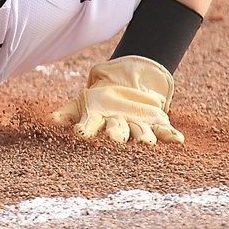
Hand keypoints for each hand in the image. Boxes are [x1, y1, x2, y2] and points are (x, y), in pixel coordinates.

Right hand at [51, 55, 183, 143]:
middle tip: (115, 139)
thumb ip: (67, 113)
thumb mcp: (82, 102)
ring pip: (140, 135)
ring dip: (143, 139)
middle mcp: (117, 130)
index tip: (80, 134)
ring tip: (147, 143)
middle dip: (117, 136)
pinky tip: (178, 140)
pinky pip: (163, 131)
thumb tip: (51, 121)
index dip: (85, 131)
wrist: (128, 84)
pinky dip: (170, 136)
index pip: (88, 128)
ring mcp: (137, 128)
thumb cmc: (100, 98)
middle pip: (116, 134)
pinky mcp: (156, 124)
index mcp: (97, 124)